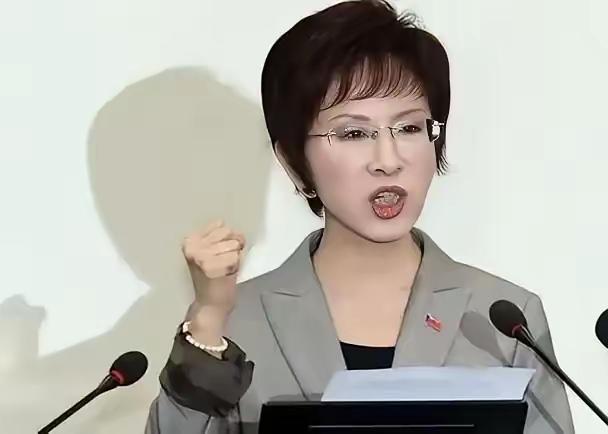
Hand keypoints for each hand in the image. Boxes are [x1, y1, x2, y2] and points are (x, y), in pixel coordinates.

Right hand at [182, 220, 245, 344]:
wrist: (210, 305)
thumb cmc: (214, 278)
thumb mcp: (210, 252)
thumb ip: (218, 236)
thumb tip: (229, 227)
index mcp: (190, 240)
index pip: (220, 224)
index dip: (227, 238)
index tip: (218, 254)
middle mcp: (192, 246)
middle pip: (228, 232)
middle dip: (232, 246)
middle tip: (223, 262)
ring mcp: (201, 256)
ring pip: (233, 244)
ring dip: (234, 256)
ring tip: (224, 268)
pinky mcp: (211, 266)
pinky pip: (236, 256)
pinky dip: (236, 265)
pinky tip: (227, 274)